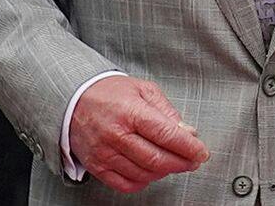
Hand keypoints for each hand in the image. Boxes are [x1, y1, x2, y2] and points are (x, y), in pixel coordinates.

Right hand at [67, 76, 207, 193]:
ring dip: (164, 172)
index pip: (167, 135)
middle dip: (181, 163)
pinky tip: (151, 172)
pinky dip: (143, 182)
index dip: (189, 147)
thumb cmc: (110, 93)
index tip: (201, 153)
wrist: (73, 99)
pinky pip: (125, 184)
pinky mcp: (96, 166)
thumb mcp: (144, 90)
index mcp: (130, 112)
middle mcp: (116, 134)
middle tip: (192, 161)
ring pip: (143, 173)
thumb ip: (167, 112)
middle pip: (157, 158)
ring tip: (172, 163)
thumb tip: (187, 132)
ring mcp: (104, 153)